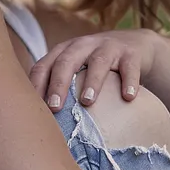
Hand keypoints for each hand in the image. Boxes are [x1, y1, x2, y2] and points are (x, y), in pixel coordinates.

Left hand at [28, 29, 157, 111]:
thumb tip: (40, 123)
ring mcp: (108, 47)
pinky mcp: (131, 53)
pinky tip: (128, 97)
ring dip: (92, 81)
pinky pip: (129, 67)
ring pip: (98, 62)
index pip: (44, 66)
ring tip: (87, 101)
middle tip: (55, 107)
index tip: (32, 109)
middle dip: (59, 84)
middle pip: (67, 61)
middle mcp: (83, 46)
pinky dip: (129, 81)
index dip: (36, 86)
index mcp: (64, 51)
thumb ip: (60, 87)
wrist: (136, 46)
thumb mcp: (77, 70)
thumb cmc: (98, 67)